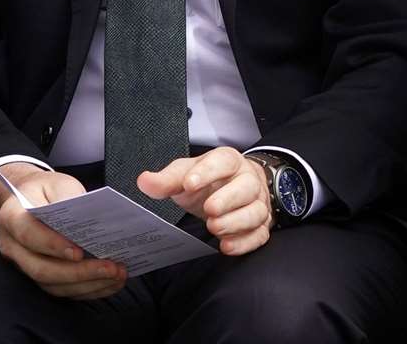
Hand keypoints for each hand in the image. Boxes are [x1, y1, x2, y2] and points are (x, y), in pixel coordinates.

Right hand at [0, 165, 126, 300]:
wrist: (30, 199)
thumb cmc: (47, 190)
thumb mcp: (59, 184)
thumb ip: (70, 199)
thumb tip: (90, 220)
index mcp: (12, 216)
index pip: (28, 234)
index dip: (52, 245)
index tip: (78, 252)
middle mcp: (13, 247)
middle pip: (41, 268)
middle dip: (79, 272)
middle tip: (111, 267)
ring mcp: (24, 265)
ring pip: (52, 285)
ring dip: (87, 284)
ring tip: (117, 275)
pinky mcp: (39, 277)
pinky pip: (61, 290)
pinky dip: (88, 290)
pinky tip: (110, 283)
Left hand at [137, 147, 273, 255]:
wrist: (234, 190)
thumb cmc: (209, 182)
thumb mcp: (186, 176)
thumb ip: (167, 180)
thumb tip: (145, 181)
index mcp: (229, 162)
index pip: (223, 161)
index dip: (207, 172)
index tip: (189, 184)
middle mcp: (248, 180)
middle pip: (247, 187)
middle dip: (228, 199)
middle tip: (208, 210)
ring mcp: (258, 203)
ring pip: (256, 212)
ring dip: (236, 222)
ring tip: (214, 228)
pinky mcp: (262, 226)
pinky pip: (260, 235)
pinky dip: (245, 243)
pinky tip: (227, 246)